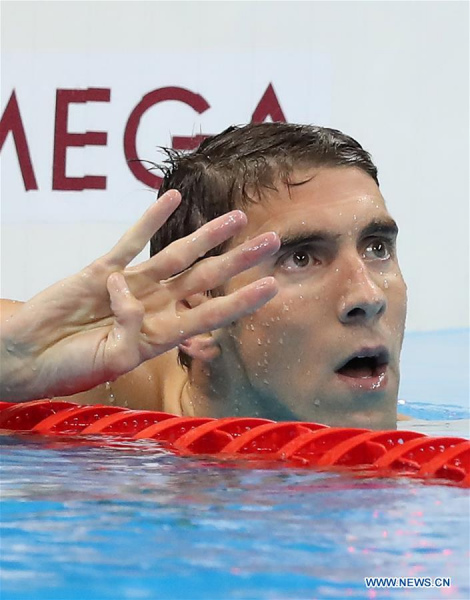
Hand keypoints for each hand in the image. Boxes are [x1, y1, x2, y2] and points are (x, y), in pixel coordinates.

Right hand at [1, 190, 279, 399]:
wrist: (27, 356)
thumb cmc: (69, 368)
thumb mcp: (110, 361)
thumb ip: (130, 332)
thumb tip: (132, 294)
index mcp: (160, 336)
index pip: (210, 313)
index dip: (241, 300)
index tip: (272, 285)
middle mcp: (152, 307)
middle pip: (204, 278)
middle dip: (238, 260)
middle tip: (272, 241)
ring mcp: (129, 286)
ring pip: (176, 255)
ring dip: (206, 235)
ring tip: (238, 217)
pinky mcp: (101, 269)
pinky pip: (130, 240)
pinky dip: (149, 220)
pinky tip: (172, 199)